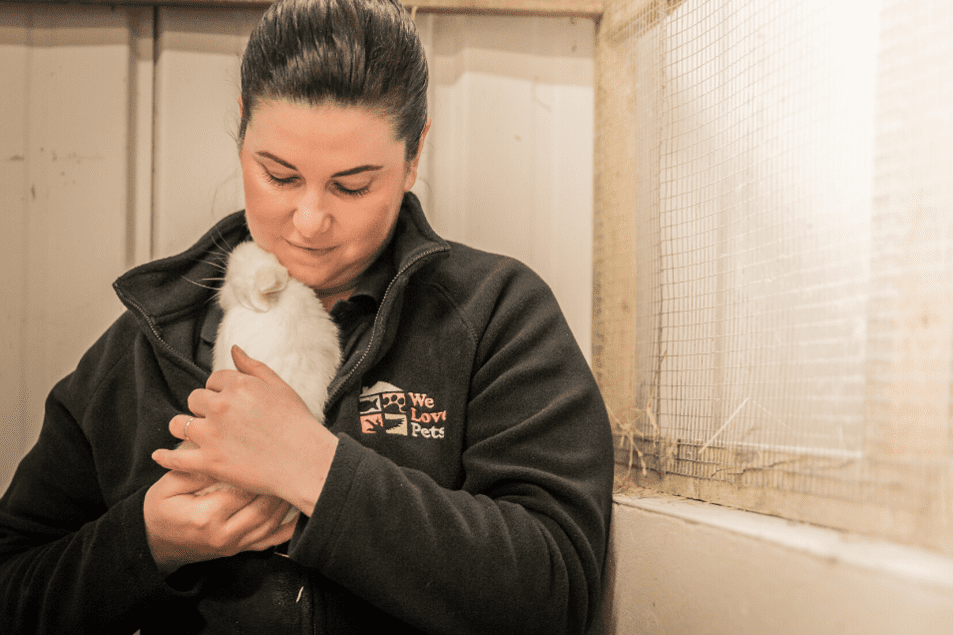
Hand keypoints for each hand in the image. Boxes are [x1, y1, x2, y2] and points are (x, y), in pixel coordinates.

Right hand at [143, 469, 294, 575]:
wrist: (154, 543)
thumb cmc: (160, 510)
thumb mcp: (167, 486)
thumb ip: (193, 472)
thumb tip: (218, 456)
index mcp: (206, 516)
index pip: (242, 491)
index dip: (258, 471)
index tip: (271, 452)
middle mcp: (224, 535)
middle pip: (262, 508)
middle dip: (279, 485)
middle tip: (293, 461)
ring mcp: (233, 545)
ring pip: (270, 524)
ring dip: (287, 502)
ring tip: (298, 478)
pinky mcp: (239, 550)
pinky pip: (269, 542)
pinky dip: (288, 529)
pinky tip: (302, 513)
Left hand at [152, 345, 337, 515]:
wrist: (305, 462)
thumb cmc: (297, 424)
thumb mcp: (280, 387)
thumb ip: (253, 367)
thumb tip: (234, 349)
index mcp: (238, 386)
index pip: (213, 380)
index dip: (219, 390)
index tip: (228, 402)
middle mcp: (221, 406)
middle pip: (194, 399)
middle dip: (202, 407)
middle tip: (217, 420)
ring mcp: (212, 435)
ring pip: (179, 424)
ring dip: (184, 427)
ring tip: (195, 434)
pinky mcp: (209, 462)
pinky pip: (175, 458)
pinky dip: (165, 457)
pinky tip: (159, 456)